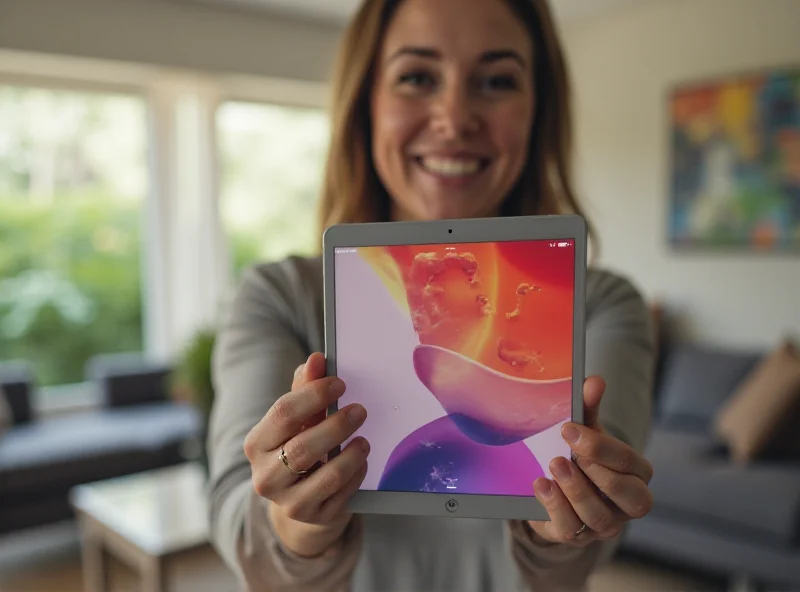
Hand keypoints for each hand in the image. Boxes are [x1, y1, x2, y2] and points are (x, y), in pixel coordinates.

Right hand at [243, 352, 368, 556]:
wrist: (299, 497)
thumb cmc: (298, 445)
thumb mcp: (298, 419)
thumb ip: (305, 388)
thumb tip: (317, 359)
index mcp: (256, 444)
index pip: (284, 414)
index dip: (314, 395)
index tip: (340, 384)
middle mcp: (265, 476)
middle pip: (303, 447)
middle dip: (337, 425)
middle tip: (360, 410)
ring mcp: (289, 502)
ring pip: (327, 476)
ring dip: (351, 454)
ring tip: (364, 439)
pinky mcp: (313, 517)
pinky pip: (342, 494)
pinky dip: (355, 474)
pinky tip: (361, 460)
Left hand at [528, 376, 653, 546]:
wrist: (558, 489)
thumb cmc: (580, 456)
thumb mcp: (585, 432)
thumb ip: (589, 408)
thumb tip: (594, 381)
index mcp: (637, 474)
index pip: (632, 464)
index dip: (602, 448)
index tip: (569, 429)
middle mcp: (628, 504)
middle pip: (631, 497)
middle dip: (599, 474)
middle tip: (566, 453)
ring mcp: (606, 524)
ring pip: (600, 517)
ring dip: (575, 491)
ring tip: (554, 466)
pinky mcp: (579, 536)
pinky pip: (572, 530)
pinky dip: (555, 507)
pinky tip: (541, 485)